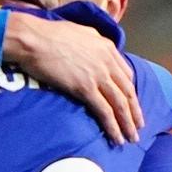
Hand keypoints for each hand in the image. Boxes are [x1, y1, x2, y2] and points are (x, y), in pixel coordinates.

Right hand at [0, 8, 141, 144]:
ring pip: (120, 103)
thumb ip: (93, 44)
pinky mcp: (85, 88)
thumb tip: (95, 52)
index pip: (126, 74)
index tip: (132, 105)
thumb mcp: (80, 32)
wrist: (33, 39)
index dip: (130, 92)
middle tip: (138, 128)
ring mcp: (98, 75)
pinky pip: (104, 111)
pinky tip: (116, 137)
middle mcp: (107, 61)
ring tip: (131, 138)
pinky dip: (112, 126)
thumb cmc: (49, 34)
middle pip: (127, 92)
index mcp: (107, 47)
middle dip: (134, 112)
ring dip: (127, 123)